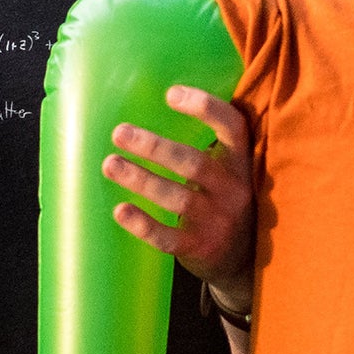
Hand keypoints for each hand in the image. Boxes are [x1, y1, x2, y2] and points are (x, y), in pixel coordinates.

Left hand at [104, 85, 255, 307]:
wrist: (243, 260)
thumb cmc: (223, 200)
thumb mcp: (229, 171)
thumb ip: (211, 145)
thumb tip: (159, 100)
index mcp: (241, 163)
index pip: (234, 128)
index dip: (206, 108)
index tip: (170, 93)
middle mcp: (234, 190)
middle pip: (194, 164)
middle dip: (154, 147)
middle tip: (119, 132)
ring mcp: (218, 222)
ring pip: (177, 198)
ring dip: (140, 180)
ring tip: (110, 164)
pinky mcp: (200, 248)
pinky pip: (168, 237)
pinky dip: (143, 225)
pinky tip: (120, 210)